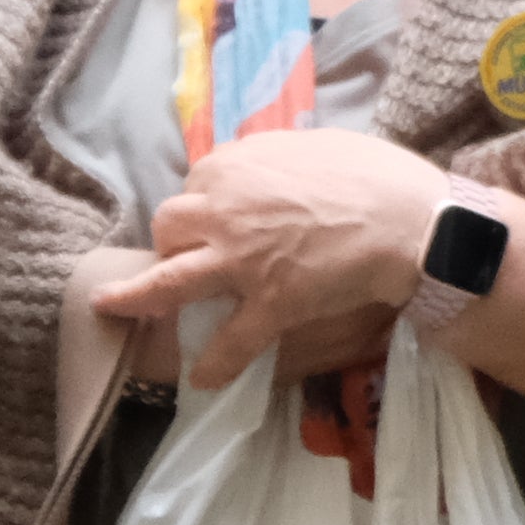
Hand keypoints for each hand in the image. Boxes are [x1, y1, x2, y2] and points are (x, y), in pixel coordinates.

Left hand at [101, 127, 447, 390]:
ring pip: (168, 281)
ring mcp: (240, 262)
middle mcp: (223, 211)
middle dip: (173, 241)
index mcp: (233, 166)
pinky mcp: (268, 304)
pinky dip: (213, 364)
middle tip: (192, 256)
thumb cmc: (375, 174)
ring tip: (111, 308)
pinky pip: (229, 341)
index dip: (205, 203)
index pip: (195, 185)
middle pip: (169, 226)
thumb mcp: (315, 144)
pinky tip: (202, 380)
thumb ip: (275, 156)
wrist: (413, 221)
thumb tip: (262, 167)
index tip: (218, 216)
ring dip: (137, 298)